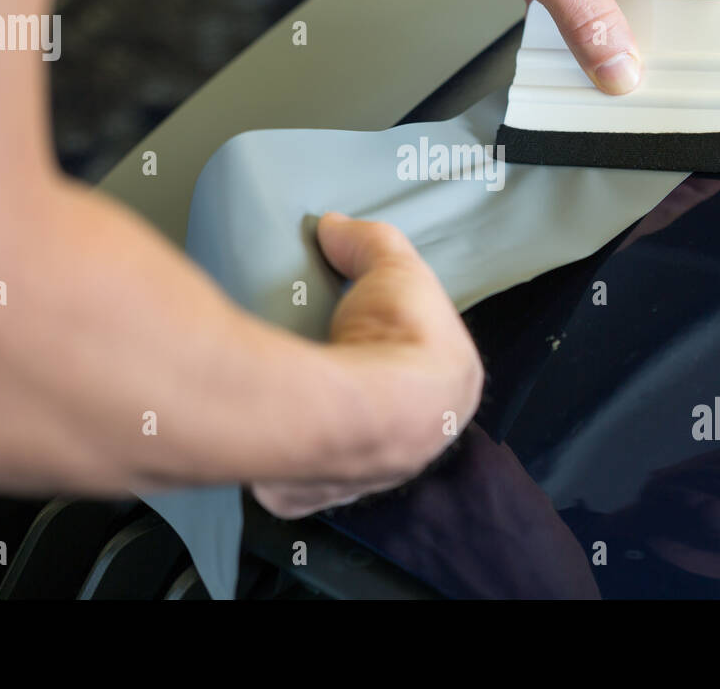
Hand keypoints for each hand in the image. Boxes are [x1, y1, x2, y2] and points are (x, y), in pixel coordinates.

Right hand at [252, 213, 483, 517]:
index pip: (426, 370)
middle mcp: (416, 446)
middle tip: (324, 349)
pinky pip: (294, 475)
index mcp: (451, 396)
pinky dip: (281, 453)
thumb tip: (335, 226)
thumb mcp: (392, 264)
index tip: (363, 325)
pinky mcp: (308, 493)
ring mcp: (361, 476)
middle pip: (384, 409)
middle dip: (360, 384)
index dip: (397, 343)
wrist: (350, 410)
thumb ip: (368, 241)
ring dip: (324, 420)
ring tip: (294, 379)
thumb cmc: (391, 340)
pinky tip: (269, 426)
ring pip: (343, 445)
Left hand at [388, 0, 719, 93]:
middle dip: (647, 30)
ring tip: (597, 69)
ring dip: (602, 35)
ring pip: (610, 0)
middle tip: (642, 71)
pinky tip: (561, 55)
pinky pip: (574, 4)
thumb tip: (620, 65)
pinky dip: (569, 30)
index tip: (703, 42)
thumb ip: (588, 20)